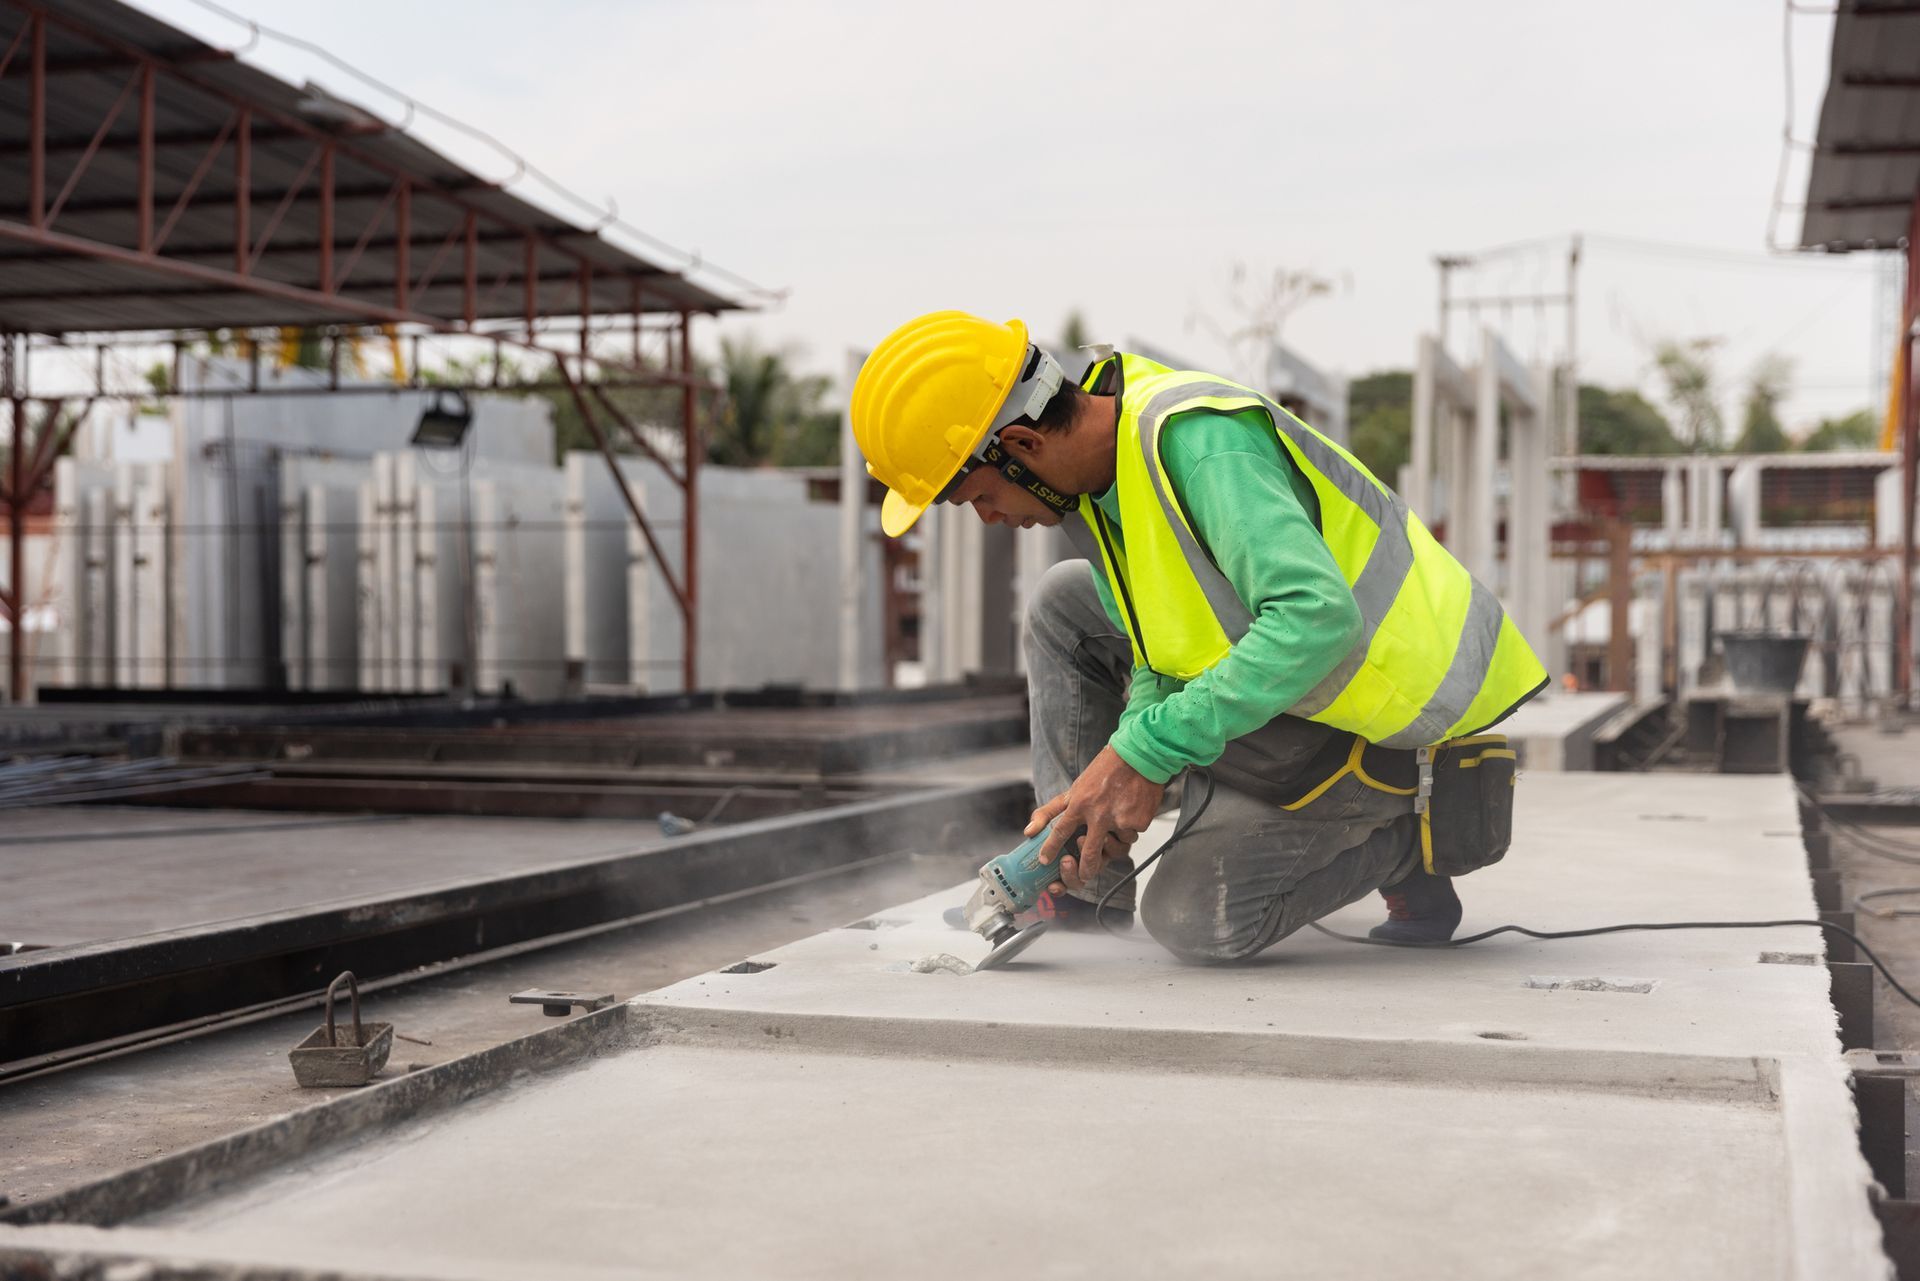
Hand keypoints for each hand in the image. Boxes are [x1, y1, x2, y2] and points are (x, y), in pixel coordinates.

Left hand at [1024, 747, 1164, 893]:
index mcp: (1080, 804)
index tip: (1045, 860)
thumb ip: (1049, 812)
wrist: (1138, 755)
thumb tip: (1028, 831)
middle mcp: (1098, 813)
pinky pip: (1132, 835)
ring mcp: (1119, 819)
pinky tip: (1130, 811)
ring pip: (1116, 846)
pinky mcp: (1138, 821)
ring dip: (1116, 842)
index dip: (1051, 848)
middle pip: (1089, 852)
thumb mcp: (1074, 789)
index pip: (1060, 831)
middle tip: (1084, 876)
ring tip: (1116, 823)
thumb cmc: (1104, 772)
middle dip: (1085, 870)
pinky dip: (1130, 829)